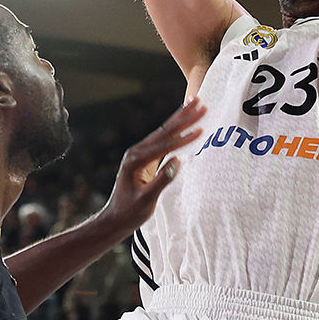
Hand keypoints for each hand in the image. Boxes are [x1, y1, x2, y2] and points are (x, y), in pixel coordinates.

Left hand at [98, 98, 208, 232]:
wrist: (116, 218)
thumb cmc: (131, 212)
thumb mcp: (147, 200)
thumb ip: (162, 180)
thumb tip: (178, 161)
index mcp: (136, 160)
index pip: (165, 146)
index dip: (184, 138)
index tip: (201, 129)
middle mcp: (137, 152)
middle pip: (165, 131)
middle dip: (184, 116)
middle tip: (201, 102)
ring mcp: (140, 153)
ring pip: (164, 131)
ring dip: (181, 117)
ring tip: (195, 102)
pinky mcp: (144, 157)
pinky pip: (163, 139)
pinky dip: (175, 128)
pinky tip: (183, 120)